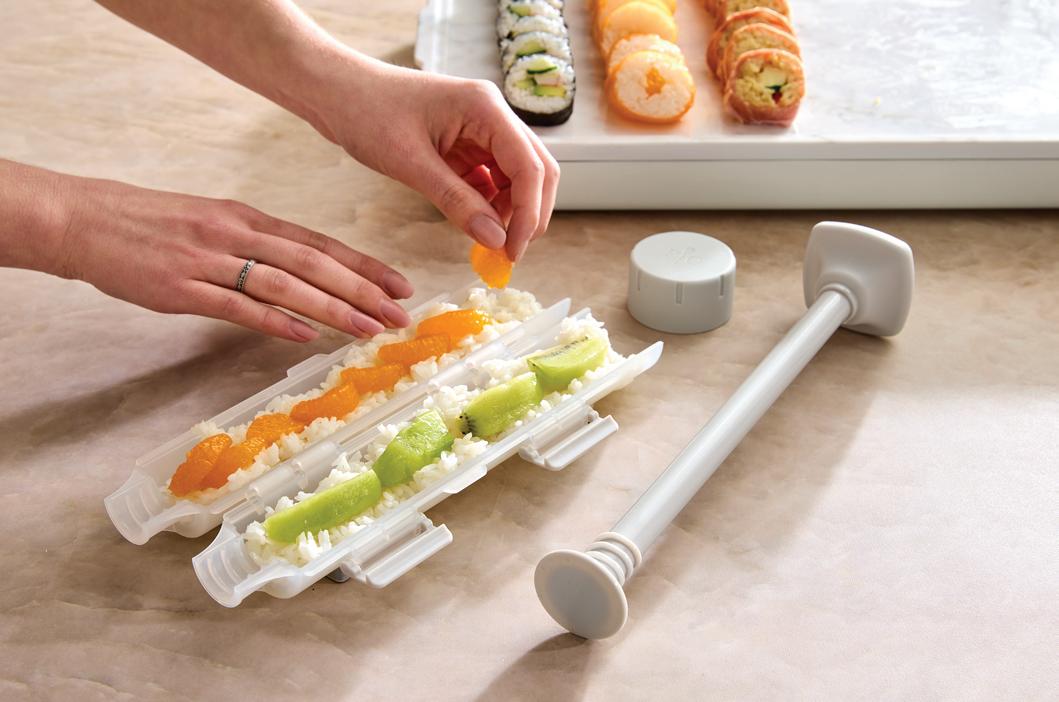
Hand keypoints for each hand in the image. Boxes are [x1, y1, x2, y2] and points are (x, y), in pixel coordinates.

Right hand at [55, 174, 414, 341]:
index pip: (319, 243)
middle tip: (399, 313)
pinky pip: (238, 305)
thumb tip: (301, 270)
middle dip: (362, 290)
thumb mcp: (213, 223)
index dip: (364, 265)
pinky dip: (275, 320)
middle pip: (313, 263)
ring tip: (368, 328)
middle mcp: (237, 235)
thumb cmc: (151, 224)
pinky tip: (306, 335)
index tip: (399, 284)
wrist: (84, 220)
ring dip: (333, 308)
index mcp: (248, 218)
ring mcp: (210, 261)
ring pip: (286, 284)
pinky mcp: (183, 289)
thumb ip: (257, 245)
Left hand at [311, 58, 559, 262]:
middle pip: (536, 170)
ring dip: (509, 211)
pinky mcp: (467, 143)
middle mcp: (492, 115)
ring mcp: (481, 129)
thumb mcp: (410, 163)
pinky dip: (489, 204)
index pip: (530, 166)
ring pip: (517, 177)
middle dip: (528, 214)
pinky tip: (474, 223)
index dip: (528, 213)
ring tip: (488, 243)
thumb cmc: (366, 112)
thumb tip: (495, 239)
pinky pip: (492, 179)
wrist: (335, 91)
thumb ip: (456, 202)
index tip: (512, 250)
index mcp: (485, 108)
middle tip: (509, 253)